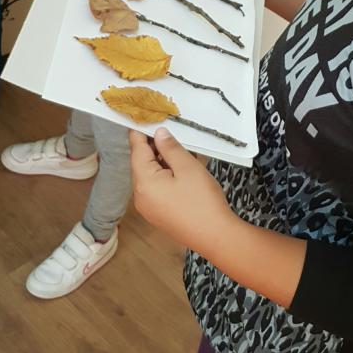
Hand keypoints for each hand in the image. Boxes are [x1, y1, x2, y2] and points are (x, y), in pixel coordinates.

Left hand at [129, 127, 234, 250]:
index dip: (140, 131)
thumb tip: (158, 133)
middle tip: (171, 131)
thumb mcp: (187, 167)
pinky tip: (183, 169)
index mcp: (143, 182)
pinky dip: (166, 175)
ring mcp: (149, 207)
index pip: (136, 149)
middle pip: (142, 162)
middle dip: (154, 146)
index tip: (145, 115)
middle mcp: (140, 196)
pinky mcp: (159, 214)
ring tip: (182, 151)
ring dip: (163, 161)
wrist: (215, 237)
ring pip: (150, 175)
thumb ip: (170, 147)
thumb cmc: (202, 201)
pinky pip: (157, 188)